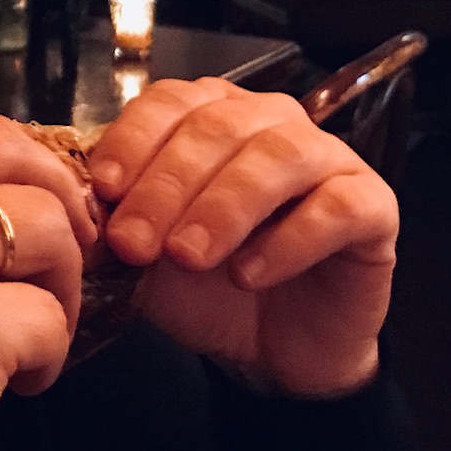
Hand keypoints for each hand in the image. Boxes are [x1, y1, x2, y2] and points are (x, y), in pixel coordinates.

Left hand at [87, 79, 396, 400]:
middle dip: (168, 184)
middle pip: (219, 125)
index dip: (134, 139)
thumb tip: (77, 205)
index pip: (171, 100)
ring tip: (189, 257)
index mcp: (212, 118)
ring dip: (224, 206)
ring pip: (279, 155)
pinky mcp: (372, 208)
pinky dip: (288, 239)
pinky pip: (337, 206)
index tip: (103, 188)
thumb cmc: (207, 287)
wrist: (271, 349)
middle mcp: (272, 124)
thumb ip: (118, 223)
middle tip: (135, 242)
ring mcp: (328, 161)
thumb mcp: (145, 257)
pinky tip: (249, 274)